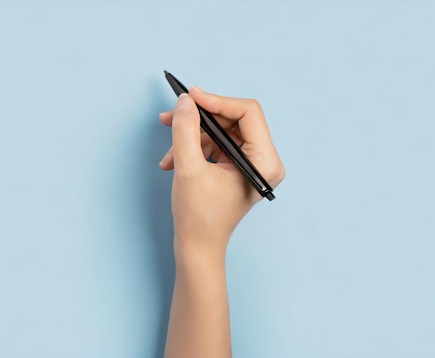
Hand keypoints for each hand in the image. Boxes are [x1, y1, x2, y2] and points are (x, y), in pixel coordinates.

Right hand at [158, 86, 284, 258]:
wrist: (197, 246)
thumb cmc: (199, 217)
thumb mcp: (188, 169)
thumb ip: (185, 130)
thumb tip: (185, 101)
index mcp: (265, 161)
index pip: (247, 112)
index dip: (216, 101)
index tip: (190, 97)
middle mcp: (265, 160)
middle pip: (234, 119)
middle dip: (200, 119)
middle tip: (171, 116)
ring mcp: (253, 163)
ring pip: (222, 131)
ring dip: (192, 136)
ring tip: (169, 152)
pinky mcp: (239, 167)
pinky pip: (218, 144)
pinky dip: (195, 148)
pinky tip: (173, 161)